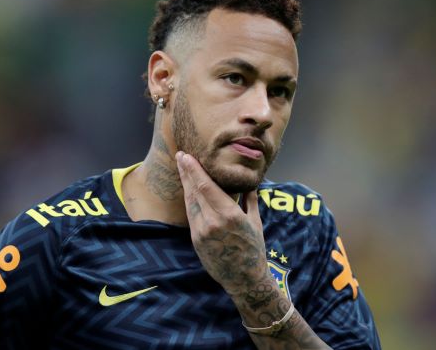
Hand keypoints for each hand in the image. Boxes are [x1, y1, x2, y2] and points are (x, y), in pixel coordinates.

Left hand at [175, 151, 271, 296]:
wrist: (244, 279)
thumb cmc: (254, 249)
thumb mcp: (256, 222)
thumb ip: (251, 199)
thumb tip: (251, 182)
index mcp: (229, 215)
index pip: (205, 186)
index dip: (194, 170)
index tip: (187, 157)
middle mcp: (212, 222)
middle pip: (193, 191)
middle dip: (185, 172)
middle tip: (179, 155)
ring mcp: (202, 232)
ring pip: (190, 202)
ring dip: (185, 184)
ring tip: (182, 168)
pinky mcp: (196, 240)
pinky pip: (191, 215)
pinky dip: (189, 200)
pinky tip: (188, 189)